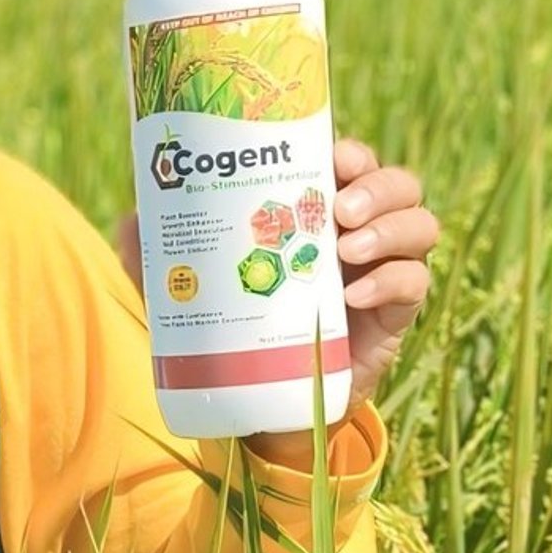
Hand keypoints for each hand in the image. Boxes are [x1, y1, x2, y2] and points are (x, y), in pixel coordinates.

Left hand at [113, 132, 439, 461]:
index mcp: (315, 208)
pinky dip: (391, 280)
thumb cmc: (229, 325)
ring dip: (391, 227)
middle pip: (398, 184)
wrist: (262, 401)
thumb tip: (131, 219)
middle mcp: (357, 231)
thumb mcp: (185, 287)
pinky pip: (415, 283)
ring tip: (346, 250)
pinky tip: (353, 294)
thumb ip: (155, 254)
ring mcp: (381, 270)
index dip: (351, 151)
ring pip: (420, 225)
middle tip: (338, 206)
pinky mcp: (395, 314)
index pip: (351, 161)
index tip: (332, 156)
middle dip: (377, 185)